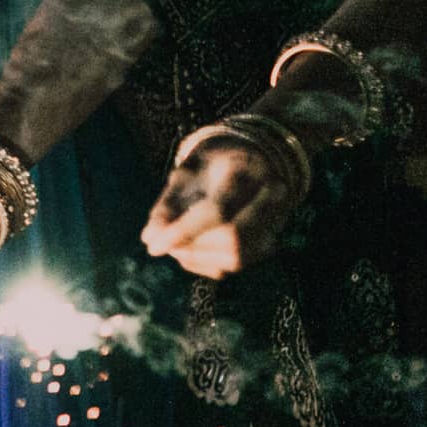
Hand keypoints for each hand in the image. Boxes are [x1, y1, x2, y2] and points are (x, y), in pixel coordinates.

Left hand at [141, 139, 294, 278]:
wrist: (248, 161)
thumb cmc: (211, 166)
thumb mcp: (185, 173)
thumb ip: (167, 204)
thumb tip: (150, 238)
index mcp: (244, 171)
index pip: (218, 211)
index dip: (184, 232)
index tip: (153, 246)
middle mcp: (270, 197)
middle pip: (232, 239)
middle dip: (191, 247)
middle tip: (162, 243)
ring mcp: (276, 221)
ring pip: (237, 258)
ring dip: (198, 258)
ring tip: (175, 245)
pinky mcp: (271, 241)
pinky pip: (238, 264)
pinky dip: (208, 264)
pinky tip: (190, 251)